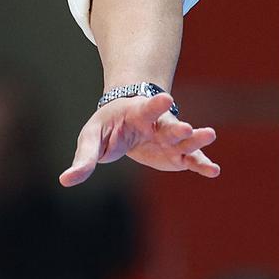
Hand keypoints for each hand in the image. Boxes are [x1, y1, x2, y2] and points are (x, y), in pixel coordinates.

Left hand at [59, 91, 219, 186]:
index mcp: (137, 113)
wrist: (126, 123)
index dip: (155, 104)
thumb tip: (65, 180)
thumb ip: (84, 159)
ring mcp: (170, 141)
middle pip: (170, 125)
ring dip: (197, 140)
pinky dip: (202, 165)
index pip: (147, 107)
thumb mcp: (92, 139)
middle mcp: (158, 125)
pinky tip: (213, 171)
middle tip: (187, 127)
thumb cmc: (107, 128)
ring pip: (186, 141)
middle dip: (178, 127)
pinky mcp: (178, 157)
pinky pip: (193, 161)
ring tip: (210, 135)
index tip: (164, 98)